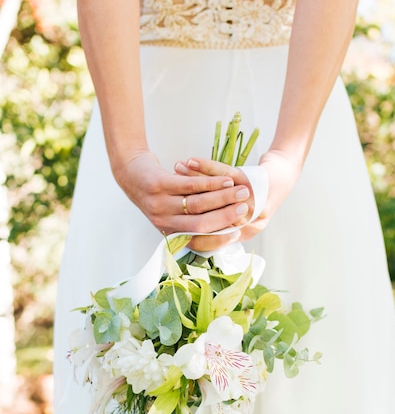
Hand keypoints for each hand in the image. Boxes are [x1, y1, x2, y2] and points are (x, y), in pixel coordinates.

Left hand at [111, 151, 250, 248]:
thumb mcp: (172, 213)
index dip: (219, 239)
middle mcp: (164, 222)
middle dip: (226, 217)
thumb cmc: (159, 193)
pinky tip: (226, 179)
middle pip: (201, 224)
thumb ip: (193, 220)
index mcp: (170, 232)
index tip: (238, 232)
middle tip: (245, 209)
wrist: (130, 172)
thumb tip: (226, 227)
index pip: (198, 241)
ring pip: (198, 204)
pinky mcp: (158, 184)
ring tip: (241, 191)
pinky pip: (190, 185)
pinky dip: (211, 183)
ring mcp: (159, 204)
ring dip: (223, 198)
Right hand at [174, 150, 301, 242]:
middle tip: (167, 188)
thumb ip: (214, 220)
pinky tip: (191, 161)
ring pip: (213, 195)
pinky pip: (224, 175)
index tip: (168, 213)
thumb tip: (180, 221)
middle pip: (206, 217)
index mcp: (240, 233)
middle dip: (184, 200)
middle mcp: (247, 223)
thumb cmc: (255, 193)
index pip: (207, 239)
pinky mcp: (252, 183)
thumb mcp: (235, 211)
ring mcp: (250, 204)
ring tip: (176, 170)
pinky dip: (206, 167)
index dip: (185, 226)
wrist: (283, 174)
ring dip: (191, 181)